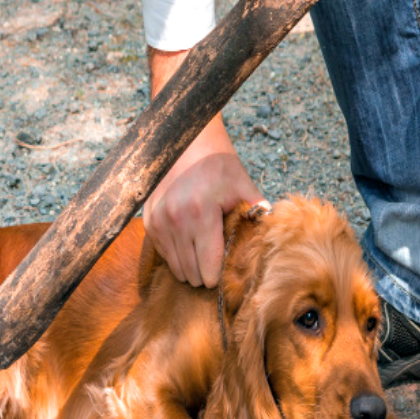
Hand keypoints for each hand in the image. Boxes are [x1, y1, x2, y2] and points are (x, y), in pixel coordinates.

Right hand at [144, 130, 261, 287]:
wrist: (186, 143)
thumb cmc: (218, 165)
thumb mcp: (243, 185)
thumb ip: (259, 213)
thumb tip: (270, 239)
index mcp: (201, 213)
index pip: (208, 267)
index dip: (219, 275)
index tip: (227, 271)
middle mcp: (175, 220)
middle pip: (192, 274)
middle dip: (205, 274)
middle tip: (217, 262)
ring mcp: (158, 222)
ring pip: (176, 268)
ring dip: (190, 267)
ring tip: (203, 252)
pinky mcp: (149, 222)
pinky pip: (164, 255)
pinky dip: (177, 255)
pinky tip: (189, 241)